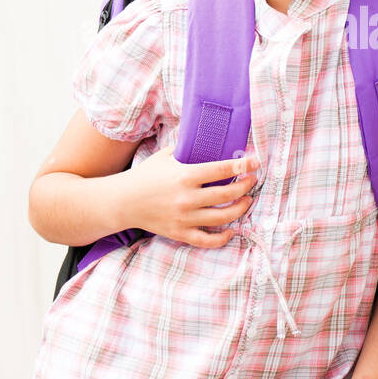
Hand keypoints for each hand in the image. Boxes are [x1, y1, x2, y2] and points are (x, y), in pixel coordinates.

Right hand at [120, 146, 258, 246]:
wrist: (122, 202)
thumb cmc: (145, 176)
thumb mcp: (165, 156)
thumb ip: (187, 148)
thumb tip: (208, 138)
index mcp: (185, 176)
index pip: (222, 170)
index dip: (242, 166)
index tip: (255, 162)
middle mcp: (187, 198)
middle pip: (227, 195)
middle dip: (245, 187)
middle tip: (251, 180)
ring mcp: (184, 218)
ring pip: (223, 218)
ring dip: (240, 209)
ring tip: (246, 201)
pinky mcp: (179, 233)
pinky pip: (207, 240)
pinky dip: (222, 238)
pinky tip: (230, 230)